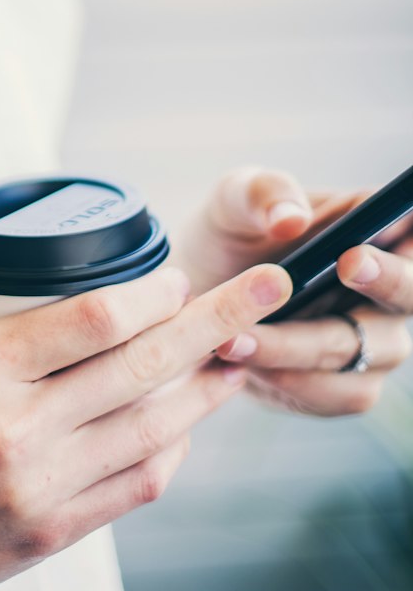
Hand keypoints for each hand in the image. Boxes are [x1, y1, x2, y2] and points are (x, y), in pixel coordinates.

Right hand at [0, 248, 291, 590]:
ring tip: (240, 356)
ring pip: (151, 431)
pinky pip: (131, 489)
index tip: (179, 273)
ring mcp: (32, 490)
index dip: (154, 293)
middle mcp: (11, 428)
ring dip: (206, 390)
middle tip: (263, 289)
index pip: (95, 319)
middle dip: (215, 322)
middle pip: (142, 368)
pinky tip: (185, 423)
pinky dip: (168, 452)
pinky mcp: (42, 538)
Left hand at [178, 165, 412, 416]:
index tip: (355, 254)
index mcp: (374, 229)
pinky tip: (240, 363)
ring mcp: (372, 342)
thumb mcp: (234, 198)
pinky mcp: (342, 385)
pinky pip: (331, 395)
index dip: (396, 252)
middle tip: (333, 271)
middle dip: (378, 287)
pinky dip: (285, 381)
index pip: (411, 228)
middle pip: (409, 297)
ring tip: (234, 339)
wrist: (199, 291)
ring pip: (362, 357)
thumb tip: (290, 218)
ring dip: (297, 352)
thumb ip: (263, 195)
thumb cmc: (231, 233)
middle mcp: (387, 288)